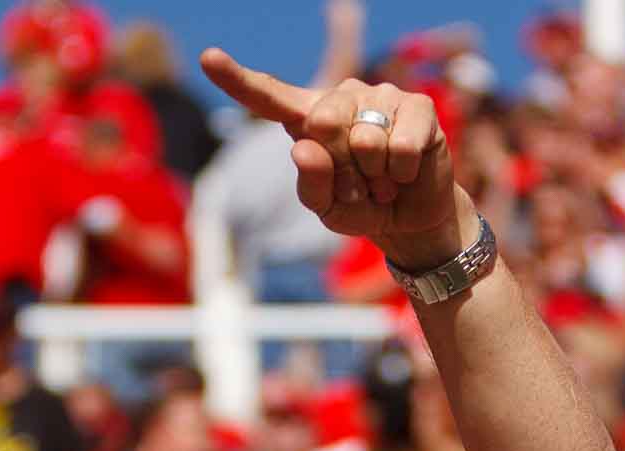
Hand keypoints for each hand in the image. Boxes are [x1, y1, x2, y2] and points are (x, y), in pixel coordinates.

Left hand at [200, 48, 463, 264]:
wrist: (409, 218)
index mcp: (307, 118)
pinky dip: (400, 173)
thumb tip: (304, 147)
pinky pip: (398, 145)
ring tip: (380, 180)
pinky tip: (404, 173)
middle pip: (321, 123)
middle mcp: (340, 98)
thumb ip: (311, 184)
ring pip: (363, 139)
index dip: (237, 78)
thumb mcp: (326, 208)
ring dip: (373, 176)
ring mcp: (379, 95)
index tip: (208, 59)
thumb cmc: (360, 205)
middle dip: (341, 169)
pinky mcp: (416, 105)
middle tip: (357, 185)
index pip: (268, 95)